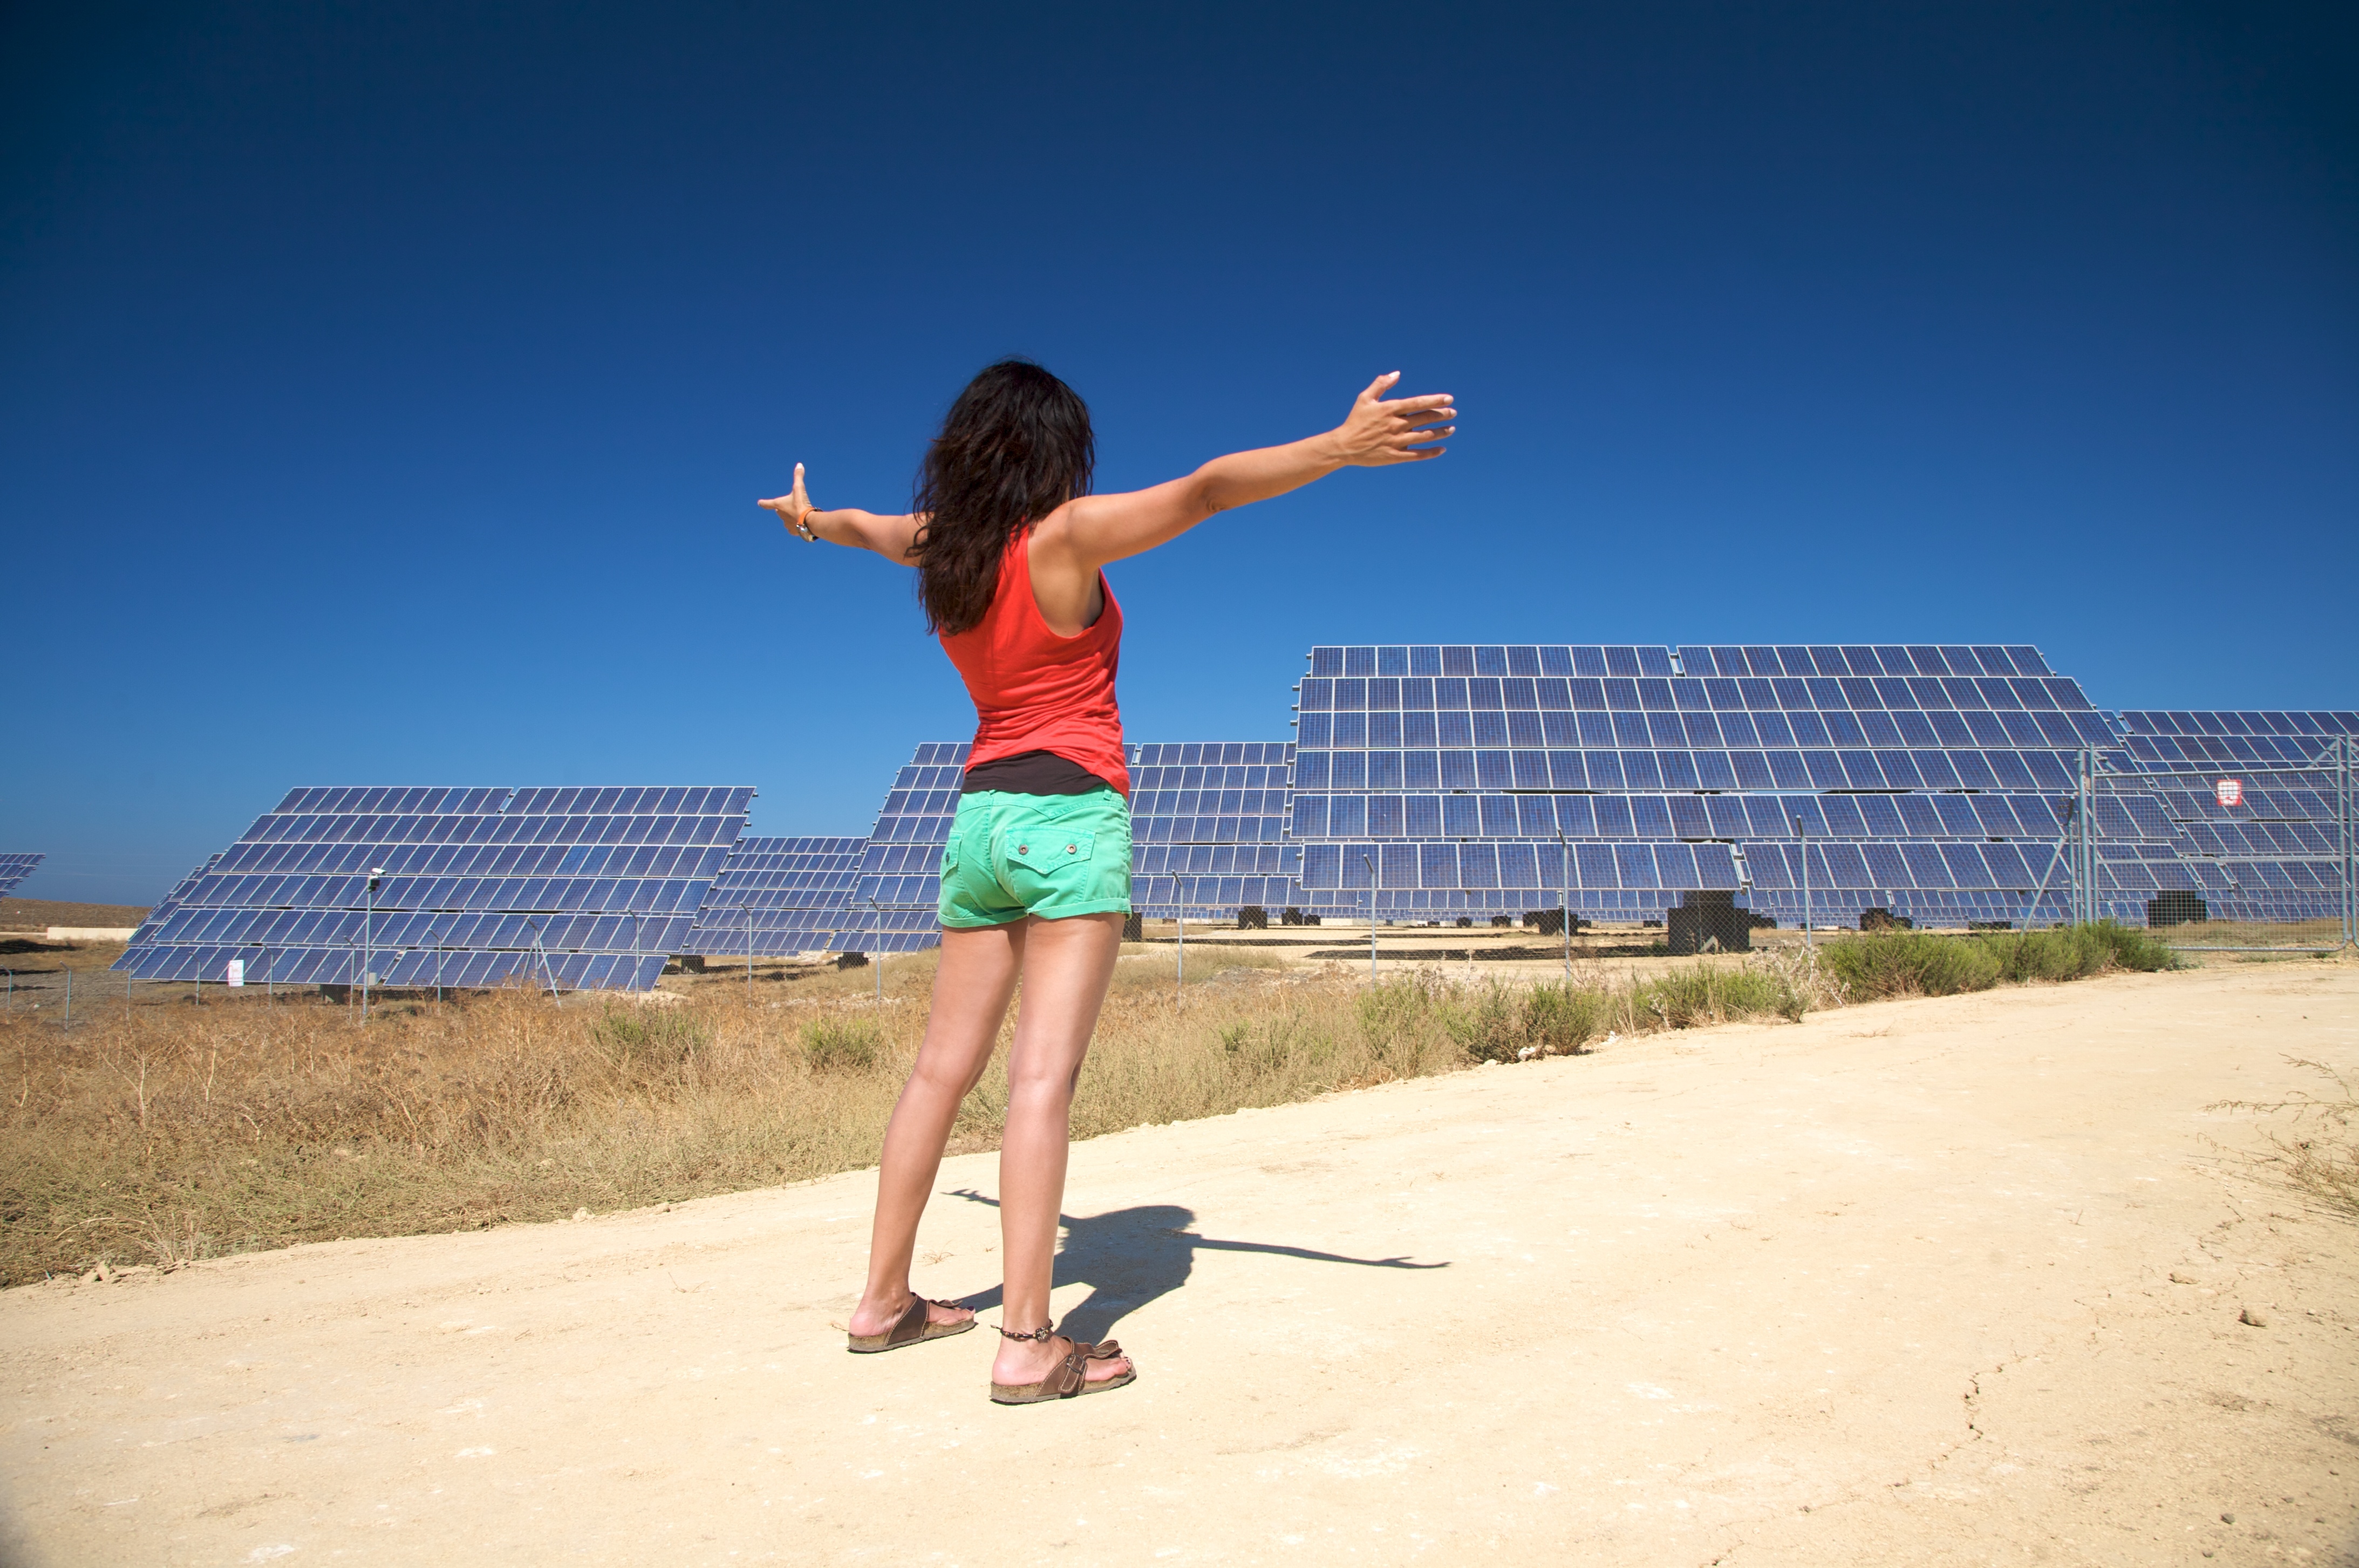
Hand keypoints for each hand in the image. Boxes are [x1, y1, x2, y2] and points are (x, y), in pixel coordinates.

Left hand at [757, 463, 817, 536]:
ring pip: (786, 520)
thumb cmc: (801, 504)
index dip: (764, 502)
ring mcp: (785, 524)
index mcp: (778, 505)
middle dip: (784, 509)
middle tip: (792, 506)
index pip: (767, 503)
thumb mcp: (799, 488)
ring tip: (799, 515)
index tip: (759, 503)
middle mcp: (780, 515)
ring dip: (791, 517)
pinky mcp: (792, 531)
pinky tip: (802, 523)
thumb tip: (799, 464)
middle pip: (779, 511)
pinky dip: (796, 525)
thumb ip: (798, 476)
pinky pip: (793, 528)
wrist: (808, 521)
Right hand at [1330, 372, 1454, 465]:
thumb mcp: (1365, 398)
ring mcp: (1397, 441)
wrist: (1344, 446)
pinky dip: (1431, 452)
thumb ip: (1381, 384)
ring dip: (1440, 432)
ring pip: (1425, 436)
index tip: (1449, 399)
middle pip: (1425, 418)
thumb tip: (1397, 373)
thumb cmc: (1355, 420)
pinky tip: (1442, 449)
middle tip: (1453, 413)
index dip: (1435, 400)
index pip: (1418, 403)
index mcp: (1390, 409)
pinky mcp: (1395, 456)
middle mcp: (1396, 425)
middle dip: (1442, 415)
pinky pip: (1418, 455)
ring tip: (1451, 428)